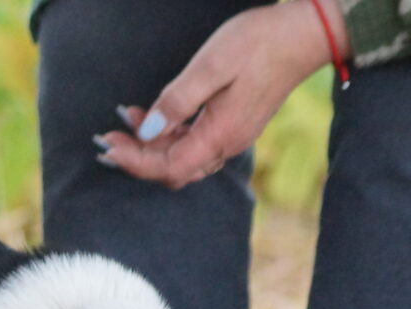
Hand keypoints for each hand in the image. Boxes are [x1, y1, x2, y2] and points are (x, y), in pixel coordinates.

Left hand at [97, 0, 348, 188]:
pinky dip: (169, 136)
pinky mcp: (232, 126)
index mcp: (219, 134)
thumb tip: (149, 130)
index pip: (168, 167)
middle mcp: (225, 144)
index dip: (135, 162)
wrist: (303, 35)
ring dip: (151, 147)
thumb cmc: (260, 43)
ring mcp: (231, 137)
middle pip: (173, 170)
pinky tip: (152, 117)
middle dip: (137, 159)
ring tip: (125, 123)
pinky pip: (194, 143)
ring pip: (182, 158)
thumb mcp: (212, 65)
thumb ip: (178, 100)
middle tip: (107, 139)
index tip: (109, 146)